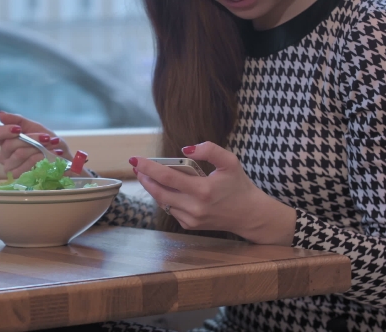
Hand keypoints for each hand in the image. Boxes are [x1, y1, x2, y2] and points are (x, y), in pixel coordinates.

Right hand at [0, 111, 90, 177]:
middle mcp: (5, 156)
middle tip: (47, 137)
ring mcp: (11, 169)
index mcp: (5, 141)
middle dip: (31, 139)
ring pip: (19, 154)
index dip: (3, 131)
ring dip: (38, 148)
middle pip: (9, 145)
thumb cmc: (48, 142)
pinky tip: (51, 156)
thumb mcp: (35, 127)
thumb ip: (18, 120)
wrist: (64, 158)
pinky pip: (27, 166)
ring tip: (51, 146)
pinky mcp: (21, 179)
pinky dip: (41, 158)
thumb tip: (0, 114)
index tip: (18, 129)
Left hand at [130, 142, 295, 245]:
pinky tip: (165, 188)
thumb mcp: (230, 162)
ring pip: (162, 201)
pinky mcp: (189, 225)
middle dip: (145, 178)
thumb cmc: (239, 185)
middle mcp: (194, 207)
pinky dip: (165, 198)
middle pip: (159, 192)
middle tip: (136, 165)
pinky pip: (170, 209)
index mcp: (203, 190)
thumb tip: (184, 148)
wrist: (250, 215)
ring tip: (145, 174)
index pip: (167, 178)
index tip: (135, 159)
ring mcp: (190, 219)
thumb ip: (209, 150)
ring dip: (152, 187)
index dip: (149, 168)